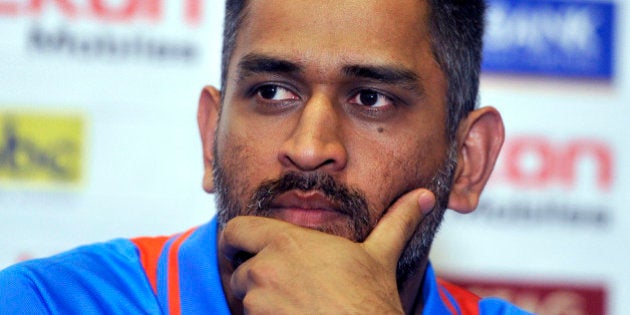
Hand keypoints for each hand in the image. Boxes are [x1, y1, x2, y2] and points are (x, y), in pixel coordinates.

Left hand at [219, 188, 435, 313]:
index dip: (237, 240)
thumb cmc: (370, 302)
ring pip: (246, 301)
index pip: (235, 230)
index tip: (244, 250)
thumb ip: (397, 221)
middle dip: (253, 279)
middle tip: (280, 288)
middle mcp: (266, 268)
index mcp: (287, 242)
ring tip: (297, 308)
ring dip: (262, 306)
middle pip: (239, 270)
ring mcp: (259, 302)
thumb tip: (424, 196)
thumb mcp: (381, 256)